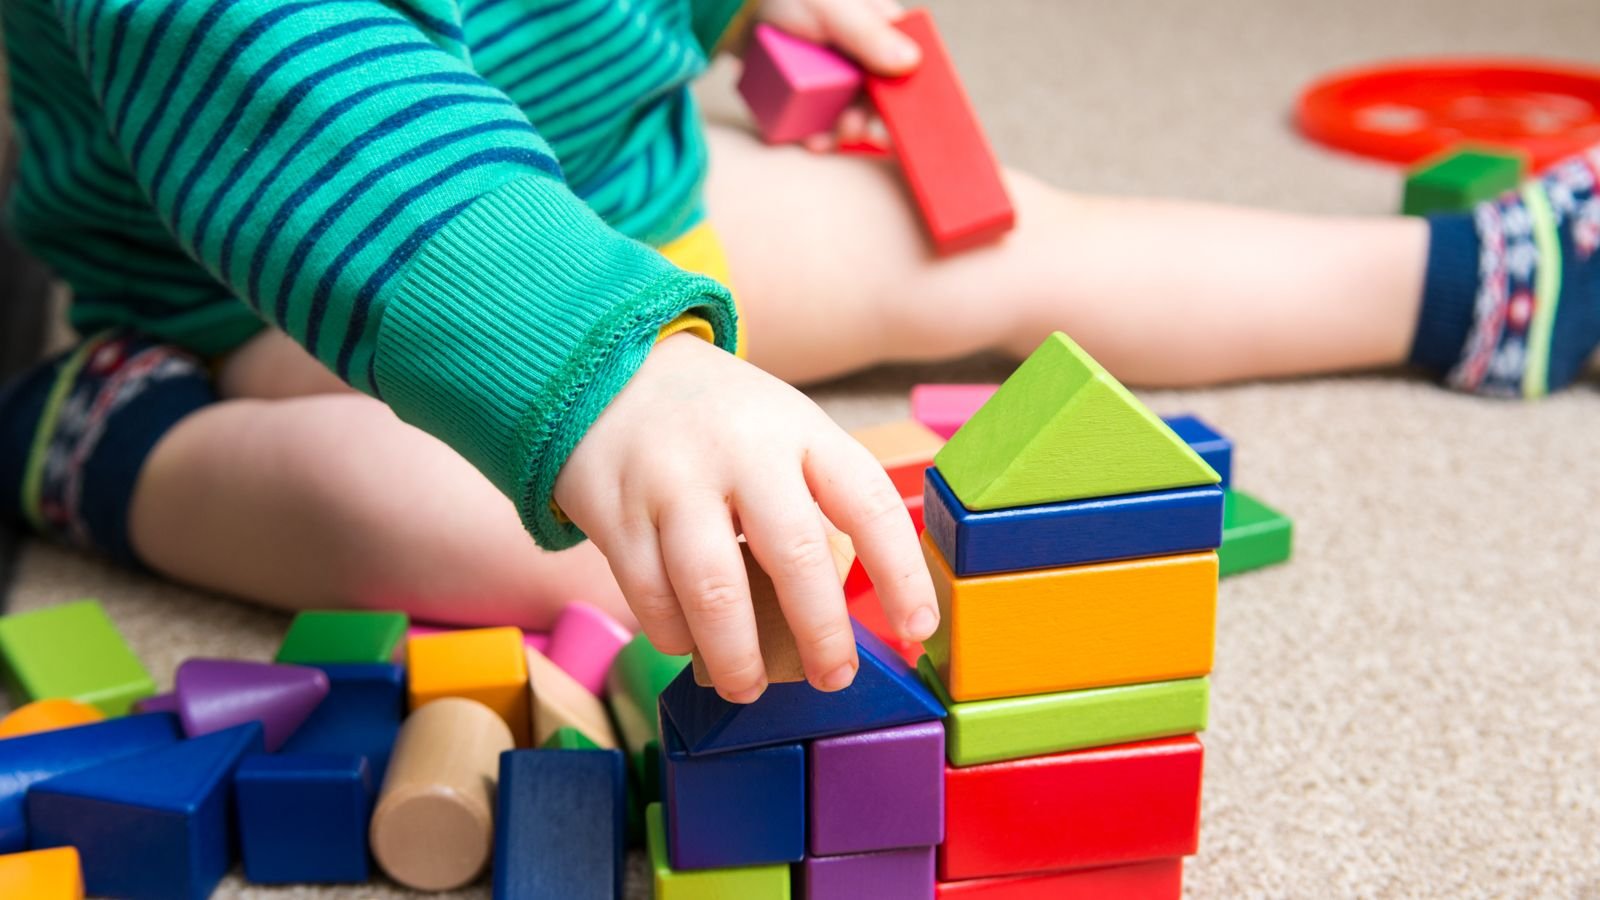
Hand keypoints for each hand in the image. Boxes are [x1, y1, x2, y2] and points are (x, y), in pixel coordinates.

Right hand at [554, 334, 937, 702]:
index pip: (867, 503)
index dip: (901, 572)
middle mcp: (740, 451)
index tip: (918, 628)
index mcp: (799, 429)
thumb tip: (845, 612)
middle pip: (794, 555)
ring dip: (738, 655)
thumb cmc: (721, 422)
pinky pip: (651, 596)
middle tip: (833, 677)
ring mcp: (672, 481)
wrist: (610, 371)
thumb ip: (817, 502)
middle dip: (821, 632)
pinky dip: (675, 634)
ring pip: (714, 590)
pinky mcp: (615, 514)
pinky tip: (690, 644)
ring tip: (750, 686)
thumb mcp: (784, 431)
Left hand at [753, 0, 916, 153]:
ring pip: (848, 112)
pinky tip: (812, 140)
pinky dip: (818, 133)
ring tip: (825, 140)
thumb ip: (868, 35)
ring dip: (841, 131)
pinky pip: (818, 118)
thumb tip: (911, 63)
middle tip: (852, 130)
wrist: (736, 9)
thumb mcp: (833, 8)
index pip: (905, 65)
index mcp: (876, 29)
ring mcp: (832, 75)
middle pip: (876, 97)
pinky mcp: (807, 92)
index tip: (903, 119)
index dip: (907, 94)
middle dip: (867, 119)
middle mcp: (858, 54)